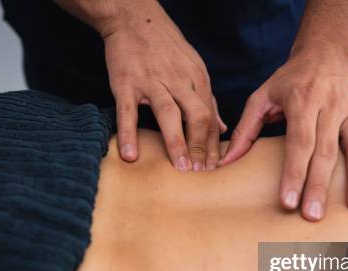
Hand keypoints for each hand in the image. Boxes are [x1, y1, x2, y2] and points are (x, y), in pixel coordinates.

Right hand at [57, 0, 225, 170]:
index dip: (213, 145)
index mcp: (197, 78)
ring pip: (169, 114)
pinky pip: (128, 112)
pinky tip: (131, 155)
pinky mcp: (125, 83)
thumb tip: (221, 129)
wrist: (133, 18)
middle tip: (201, 174)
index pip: (210, 117)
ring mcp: (151, 81)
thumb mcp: (194, 68)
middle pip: (197, 116)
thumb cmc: (165, 47)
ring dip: (177, 143)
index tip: (215, 169)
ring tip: (181, 169)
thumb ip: (207, 99)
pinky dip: (130, 134)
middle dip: (202, 148)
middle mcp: (178, 80)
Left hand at [219, 53, 347, 220]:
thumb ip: (244, 131)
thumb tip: (224, 163)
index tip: (287, 203)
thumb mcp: (261, 97)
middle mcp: (330, 108)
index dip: (293, 173)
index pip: (298, 143)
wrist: (324, 54)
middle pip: (326, 151)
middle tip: (315, 217)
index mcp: (302, 103)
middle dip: (320, 185)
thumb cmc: (288, 81)